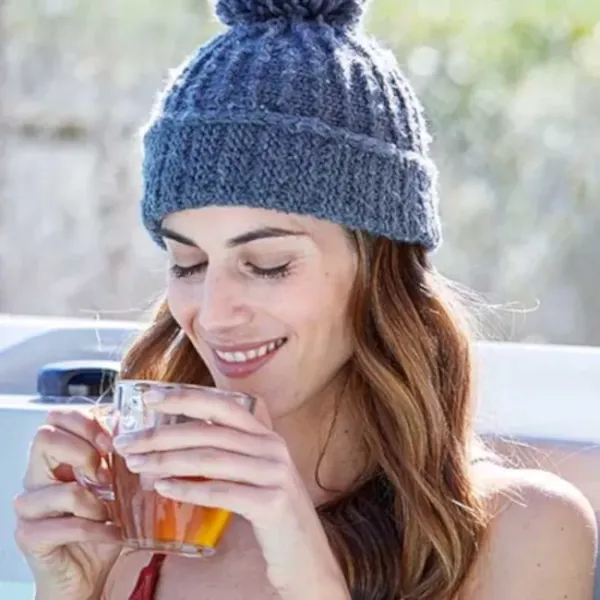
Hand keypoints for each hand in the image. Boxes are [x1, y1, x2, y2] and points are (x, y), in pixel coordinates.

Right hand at [14, 409, 121, 599]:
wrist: (85, 575)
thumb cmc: (100, 524)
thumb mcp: (114, 484)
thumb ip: (115, 455)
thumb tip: (130, 424)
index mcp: (54, 459)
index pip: (56, 418)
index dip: (86, 422)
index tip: (111, 442)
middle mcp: (35, 478)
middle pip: (45, 438)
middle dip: (86, 453)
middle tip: (106, 477)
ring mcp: (29, 508)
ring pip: (64, 489)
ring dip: (96, 503)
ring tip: (108, 514)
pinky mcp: (30, 537)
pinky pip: (69, 525)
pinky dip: (99, 530)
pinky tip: (111, 534)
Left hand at [113, 388, 350, 599]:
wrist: (306, 557)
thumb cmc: (271, 513)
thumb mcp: (254, 474)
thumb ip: (226, 455)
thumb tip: (171, 445)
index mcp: (266, 435)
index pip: (223, 405)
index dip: (185, 398)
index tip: (149, 398)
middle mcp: (273, 447)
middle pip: (210, 432)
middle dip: (162, 435)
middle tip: (127, 443)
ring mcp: (275, 473)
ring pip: (211, 459)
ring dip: (167, 461)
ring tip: (136, 465)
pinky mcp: (272, 503)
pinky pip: (221, 492)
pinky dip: (189, 489)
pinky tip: (163, 489)